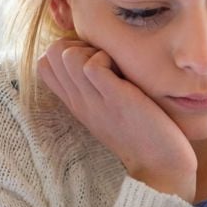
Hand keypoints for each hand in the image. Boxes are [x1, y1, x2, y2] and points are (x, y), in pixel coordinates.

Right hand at [37, 38, 196, 200]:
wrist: (161, 163)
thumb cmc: (141, 130)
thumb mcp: (108, 107)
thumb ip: (95, 86)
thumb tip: (94, 56)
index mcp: (76, 102)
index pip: (44, 64)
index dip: (66, 49)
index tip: (92, 58)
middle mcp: (79, 101)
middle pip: (50, 53)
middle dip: (77, 44)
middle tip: (104, 60)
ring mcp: (94, 101)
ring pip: (66, 54)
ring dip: (91, 50)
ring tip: (113, 66)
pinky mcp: (115, 99)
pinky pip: (92, 65)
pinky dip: (107, 58)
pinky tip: (123, 74)